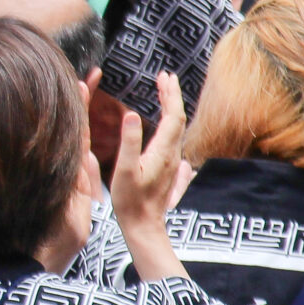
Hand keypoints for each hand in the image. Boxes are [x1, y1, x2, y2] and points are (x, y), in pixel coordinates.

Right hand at [110, 71, 188, 281]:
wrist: (144, 228)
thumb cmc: (130, 200)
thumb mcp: (125, 170)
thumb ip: (129, 141)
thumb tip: (130, 113)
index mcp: (163, 151)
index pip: (172, 115)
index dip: (169, 94)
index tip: (164, 76)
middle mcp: (173, 156)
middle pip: (178, 121)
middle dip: (172, 97)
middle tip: (164, 79)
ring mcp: (173, 166)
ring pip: (177, 132)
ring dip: (171, 112)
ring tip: (164, 98)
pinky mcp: (170, 175)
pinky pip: (175, 147)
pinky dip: (171, 132)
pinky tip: (170, 136)